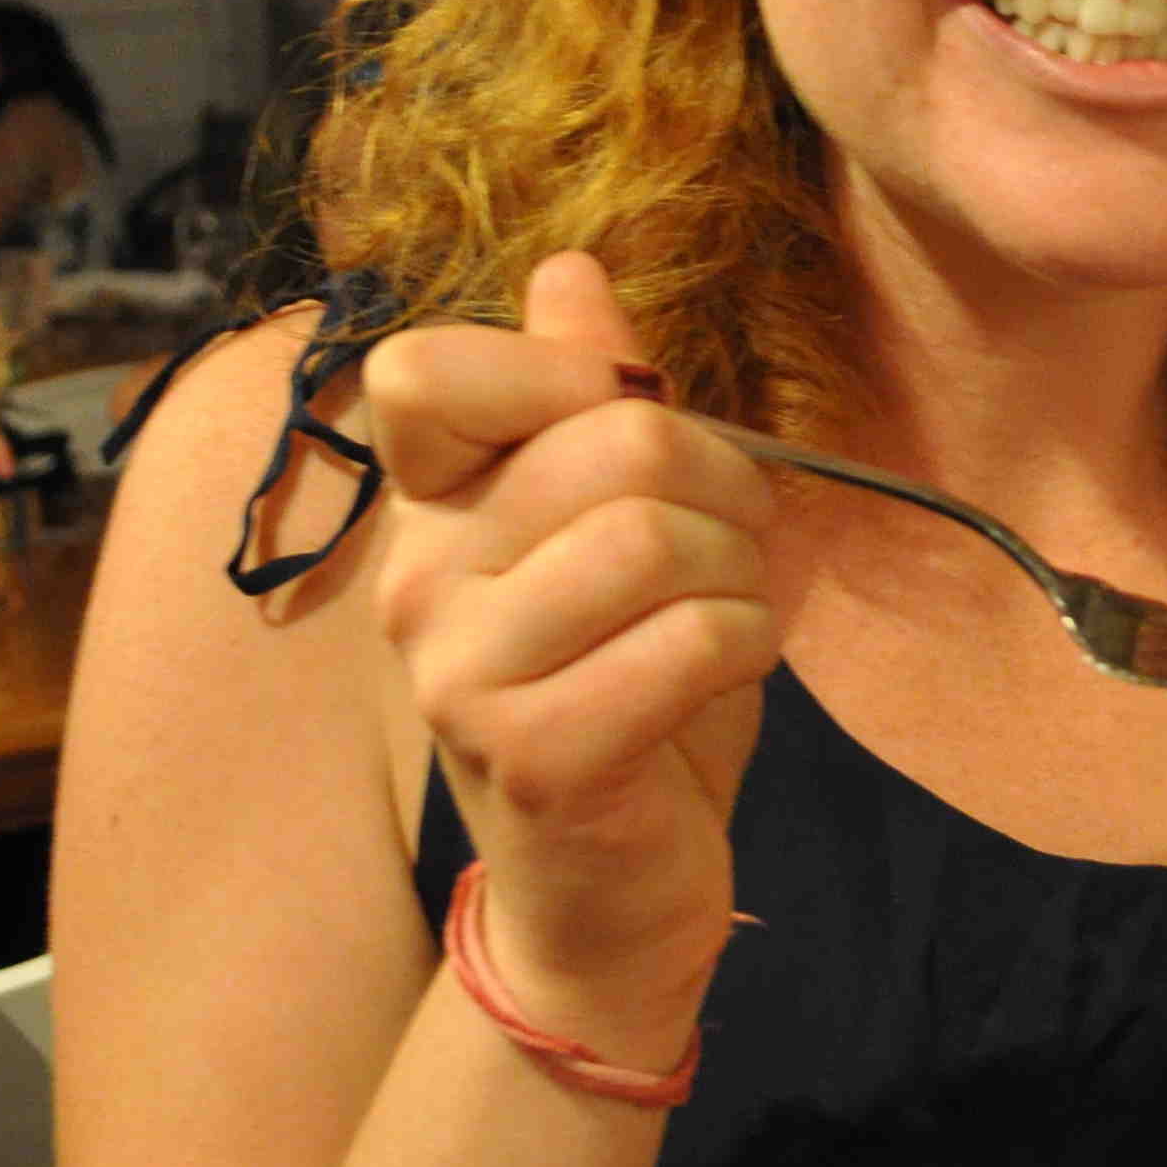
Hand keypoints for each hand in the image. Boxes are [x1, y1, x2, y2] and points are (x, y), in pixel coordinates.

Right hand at [360, 250, 775, 1066]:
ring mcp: (460, 673)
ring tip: (734, 611)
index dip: (563, 372)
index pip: (426, 369)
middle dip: (721, 479)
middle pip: (605, 437)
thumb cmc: (628, 696)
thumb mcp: (620, 532)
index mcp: (432, 510)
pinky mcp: (533, 755)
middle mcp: (420, 580)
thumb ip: (592, 401)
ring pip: (651, 536)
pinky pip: (687, 639)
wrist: (612, 898)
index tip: (630, 429)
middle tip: (736, 543)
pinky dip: (746, 642)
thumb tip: (569, 268)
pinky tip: (731, 672)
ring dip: (741, 568)